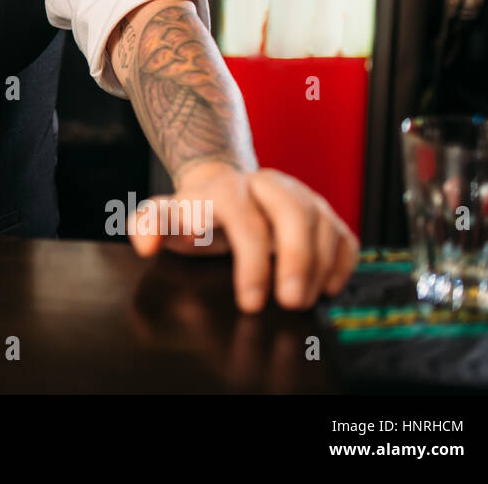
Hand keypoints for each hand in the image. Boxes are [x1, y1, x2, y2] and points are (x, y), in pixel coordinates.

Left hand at [125, 163, 358, 313]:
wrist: (219, 192)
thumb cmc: (194, 214)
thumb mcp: (166, 218)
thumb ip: (148, 227)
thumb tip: (145, 244)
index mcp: (226, 188)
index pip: (245, 222)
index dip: (251, 264)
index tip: (250, 303)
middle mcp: (267, 185)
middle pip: (293, 213)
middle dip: (296, 260)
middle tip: (290, 303)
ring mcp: (298, 194)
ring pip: (322, 221)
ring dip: (320, 265)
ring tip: (306, 301)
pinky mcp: (321, 211)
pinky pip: (342, 232)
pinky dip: (342, 260)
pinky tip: (329, 286)